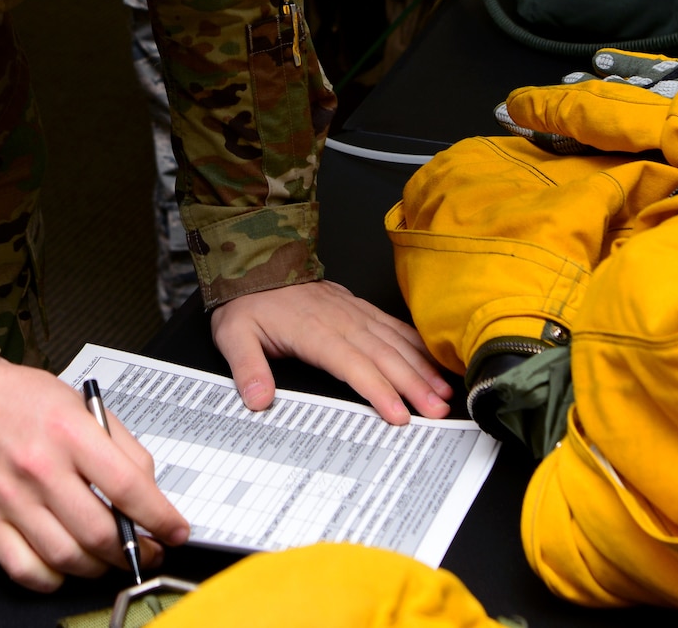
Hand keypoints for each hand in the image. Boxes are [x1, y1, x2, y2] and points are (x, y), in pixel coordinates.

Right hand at [0, 360, 188, 591]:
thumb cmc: (24, 400)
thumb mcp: (83, 404)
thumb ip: (122, 446)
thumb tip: (149, 491)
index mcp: (70, 433)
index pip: (127, 486)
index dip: (160, 517)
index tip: (175, 532)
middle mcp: (40, 468)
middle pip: (98, 532)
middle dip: (133, 551)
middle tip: (146, 550)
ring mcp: (11, 499)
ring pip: (66, 558)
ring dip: (98, 568)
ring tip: (110, 559)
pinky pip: (25, 570)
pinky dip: (53, 579)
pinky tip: (67, 566)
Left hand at [210, 280, 452, 425]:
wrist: (258, 263)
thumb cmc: (248, 302)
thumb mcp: (233, 335)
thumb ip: (247, 368)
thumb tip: (257, 399)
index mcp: (313, 331)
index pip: (352, 365)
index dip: (378, 390)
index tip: (398, 414)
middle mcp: (341, 321)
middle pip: (384, 357)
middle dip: (414, 385)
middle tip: (438, 412)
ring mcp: (354, 313)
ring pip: (395, 342)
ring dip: (422, 368)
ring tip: (444, 393)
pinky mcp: (359, 308)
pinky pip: (394, 326)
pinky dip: (417, 344)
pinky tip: (433, 360)